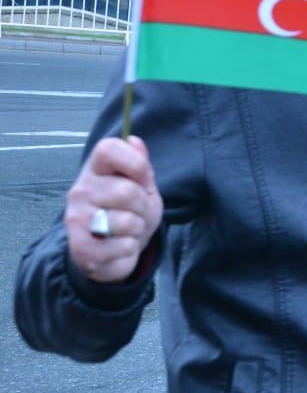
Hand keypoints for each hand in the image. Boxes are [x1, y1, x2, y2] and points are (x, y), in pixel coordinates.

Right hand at [66, 136, 163, 283]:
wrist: (111, 251)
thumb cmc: (128, 212)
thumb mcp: (142, 186)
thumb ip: (140, 165)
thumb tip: (134, 140)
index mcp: (96, 170)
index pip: (109, 149)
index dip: (135, 163)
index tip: (142, 178)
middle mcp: (81, 190)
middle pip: (128, 191)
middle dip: (142, 205)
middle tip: (135, 211)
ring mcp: (77, 218)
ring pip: (127, 221)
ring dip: (137, 229)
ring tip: (126, 229)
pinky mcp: (81, 247)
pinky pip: (124, 246)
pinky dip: (130, 248)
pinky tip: (118, 246)